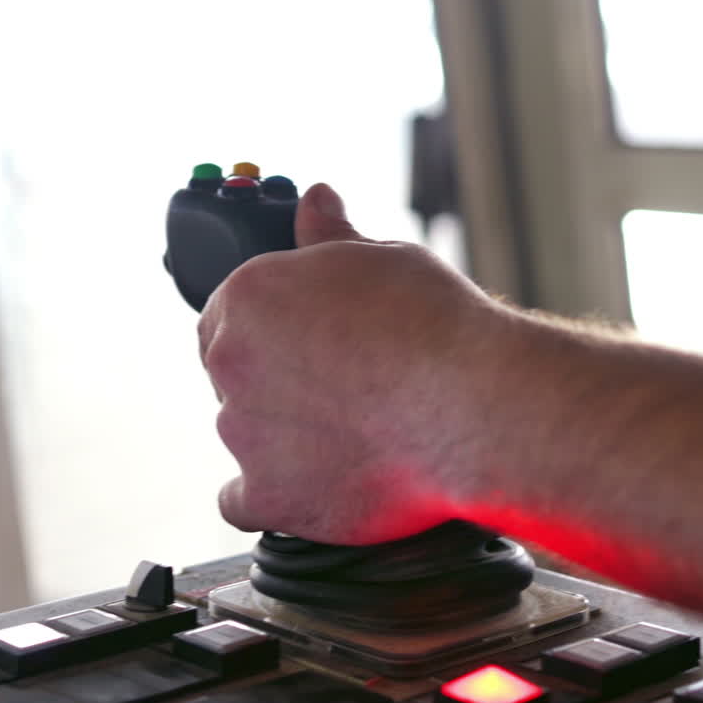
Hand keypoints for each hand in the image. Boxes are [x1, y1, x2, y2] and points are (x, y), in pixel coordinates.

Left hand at [199, 183, 513, 542]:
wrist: (472, 405)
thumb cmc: (435, 325)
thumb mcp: (382, 256)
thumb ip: (330, 236)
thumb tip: (314, 201)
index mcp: (249, 294)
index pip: (229, 313)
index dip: (272, 328)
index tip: (306, 341)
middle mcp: (232, 359)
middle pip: (233, 371)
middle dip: (275, 378)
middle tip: (338, 384)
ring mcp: (243, 431)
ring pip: (245, 433)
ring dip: (282, 434)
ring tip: (353, 430)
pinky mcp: (268, 496)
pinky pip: (243, 501)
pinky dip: (275, 495)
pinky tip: (316, 480)